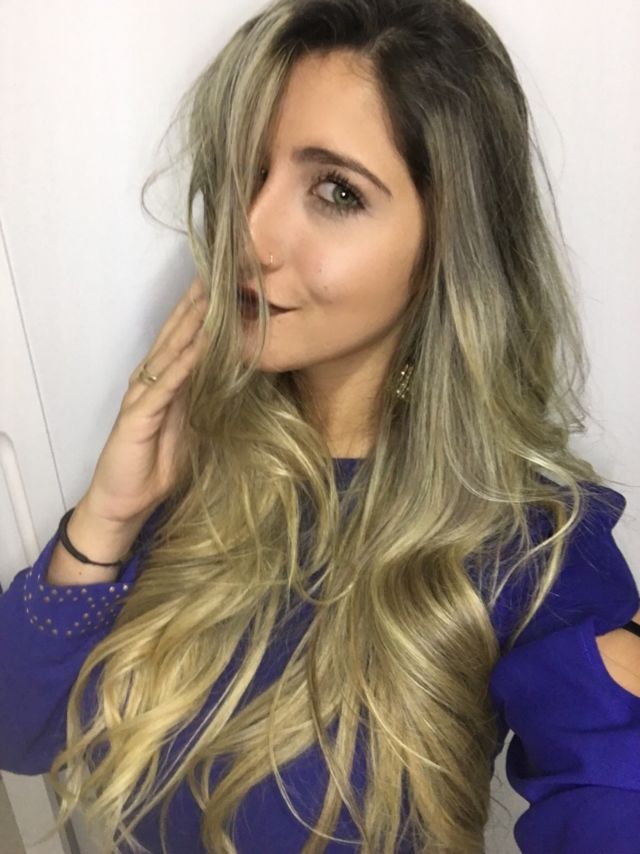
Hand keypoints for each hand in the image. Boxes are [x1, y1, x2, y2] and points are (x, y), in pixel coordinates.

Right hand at [81, 276, 208, 524]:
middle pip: (176, 335)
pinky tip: (198, 348)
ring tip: (210, 298)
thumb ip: (206, 400)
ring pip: (169, 352)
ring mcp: (143, 395)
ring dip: (190, 325)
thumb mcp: (192, 426)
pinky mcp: (138, 415)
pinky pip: (165, 386)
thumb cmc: (158, 465)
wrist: (125, 501)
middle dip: (196, 305)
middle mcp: (151, 380)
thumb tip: (235, 380)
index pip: (185, 339)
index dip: (203, 313)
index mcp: (164, 381)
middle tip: (217, 273)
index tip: (225, 285)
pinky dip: (183, 365)